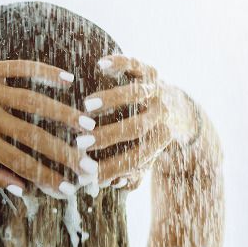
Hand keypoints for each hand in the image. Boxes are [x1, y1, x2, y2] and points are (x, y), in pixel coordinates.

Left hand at [0, 59, 91, 191]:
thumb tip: (21, 186)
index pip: (19, 163)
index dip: (45, 176)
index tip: (69, 188)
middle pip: (32, 135)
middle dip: (64, 152)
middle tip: (90, 164)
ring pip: (32, 101)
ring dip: (63, 113)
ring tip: (88, 125)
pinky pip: (20, 68)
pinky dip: (45, 72)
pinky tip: (69, 79)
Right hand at [83, 55, 193, 185]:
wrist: (167, 104)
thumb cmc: (138, 139)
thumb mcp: (135, 158)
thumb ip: (126, 173)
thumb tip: (113, 184)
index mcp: (159, 140)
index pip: (137, 157)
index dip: (113, 165)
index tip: (86, 171)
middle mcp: (160, 114)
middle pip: (137, 127)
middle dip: (108, 136)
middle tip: (80, 143)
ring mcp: (155, 89)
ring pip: (137, 93)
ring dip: (112, 100)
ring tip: (86, 107)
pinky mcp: (145, 68)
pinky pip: (134, 63)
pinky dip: (119, 63)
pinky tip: (100, 66)